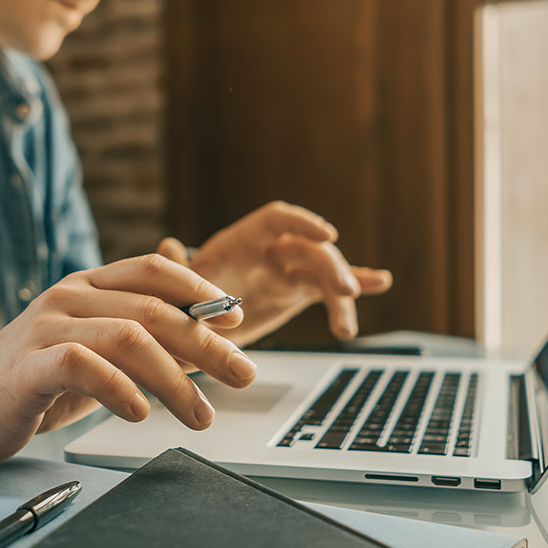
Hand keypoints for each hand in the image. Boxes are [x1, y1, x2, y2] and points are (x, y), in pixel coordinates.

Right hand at [0, 254, 256, 465]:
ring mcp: (47, 327)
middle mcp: (69, 296)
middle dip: (205, 343)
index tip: (235, 319)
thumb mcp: (101, 348)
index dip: (199, 289)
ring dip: (174, 379)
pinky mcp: (29, 365)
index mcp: (89, 284)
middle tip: (242, 374)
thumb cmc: (45, 375)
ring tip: (200, 414)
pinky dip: (120, 388)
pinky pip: (82, 366)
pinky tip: (140, 411)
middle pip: (150, 308)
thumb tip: (211, 333)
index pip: (152, 270)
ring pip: (126, 337)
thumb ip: (147, 335)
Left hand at [159, 201, 392, 345]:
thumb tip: (167, 246)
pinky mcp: (295, 293)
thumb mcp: (171, 287)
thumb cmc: (176, 299)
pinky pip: (327, 289)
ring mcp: (285, 271)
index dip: (302, 223)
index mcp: (240, 241)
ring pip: (324, 273)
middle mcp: (267, 251)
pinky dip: (355, 285)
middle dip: (331, 267)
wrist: (183, 328)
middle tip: (343, 293)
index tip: (328, 236)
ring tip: (346, 327)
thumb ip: (175, 268)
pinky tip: (380, 282)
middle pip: (308, 249)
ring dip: (343, 293)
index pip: (276, 220)